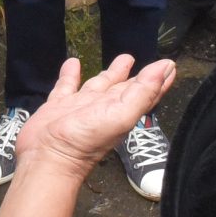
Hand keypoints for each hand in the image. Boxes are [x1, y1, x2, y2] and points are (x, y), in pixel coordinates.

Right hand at [15, 54, 178, 178]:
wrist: (47, 158)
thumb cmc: (86, 140)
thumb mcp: (121, 115)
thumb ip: (143, 92)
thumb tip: (166, 68)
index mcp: (122, 110)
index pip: (145, 92)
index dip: (158, 80)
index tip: (169, 66)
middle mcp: (104, 108)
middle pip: (124, 88)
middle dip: (135, 75)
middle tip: (145, 62)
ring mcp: (81, 107)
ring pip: (98, 85)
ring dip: (111, 73)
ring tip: (123, 58)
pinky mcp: (58, 106)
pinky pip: (66, 86)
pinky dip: (70, 74)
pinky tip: (72, 63)